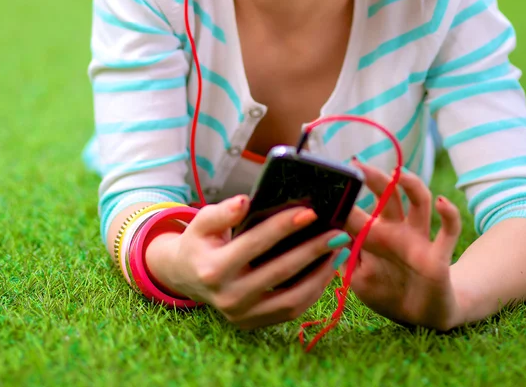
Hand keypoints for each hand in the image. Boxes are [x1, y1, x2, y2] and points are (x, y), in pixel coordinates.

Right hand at [149, 195, 350, 328]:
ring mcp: (241, 315)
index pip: (255, 243)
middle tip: (338, 233)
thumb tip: (244, 202)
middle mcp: (227, 297)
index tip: (311, 212)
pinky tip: (327, 270)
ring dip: (320, 275)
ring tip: (338, 251)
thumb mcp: (202, 223)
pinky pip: (290, 311)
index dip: (284, 226)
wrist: (187, 277)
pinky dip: (313, 291)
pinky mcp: (253, 324)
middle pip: (280, 272)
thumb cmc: (200, 243)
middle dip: (313, 251)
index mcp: (213, 268)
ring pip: (291, 299)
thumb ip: (222, 212)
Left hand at [344, 161, 463, 330]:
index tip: (329, 180)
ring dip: (412, 185)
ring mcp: (418, 239)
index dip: (343, 198)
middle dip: (375, 179)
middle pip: (388, 196)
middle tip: (358, 164)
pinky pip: (449, 232)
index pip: (356, 211)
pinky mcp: (438, 255)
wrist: (419, 317)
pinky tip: (443, 203)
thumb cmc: (386, 292)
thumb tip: (322, 236)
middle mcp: (396, 231)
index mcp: (373, 236)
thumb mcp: (358, 277)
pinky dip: (449, 215)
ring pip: (419, 203)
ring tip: (401, 173)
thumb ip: (343, 258)